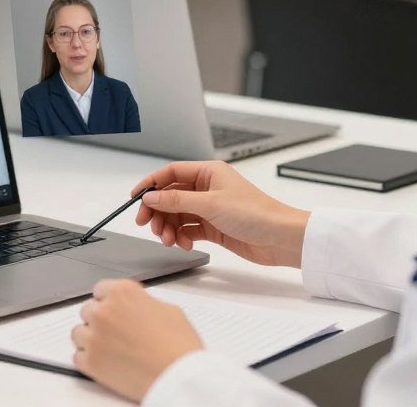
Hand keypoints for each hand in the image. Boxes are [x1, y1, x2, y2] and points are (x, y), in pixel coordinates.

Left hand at [71, 279, 201, 401]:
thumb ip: (143, 303)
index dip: (108, 300)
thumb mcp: (168, 310)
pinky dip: (88, 359)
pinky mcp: (90, 361)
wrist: (178, 377)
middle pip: (88, 310)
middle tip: (115, 331)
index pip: (101, 289)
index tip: (112, 308)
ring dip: (90, 338)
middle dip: (100, 319)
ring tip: (109, 347)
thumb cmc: (179, 347)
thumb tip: (137, 308)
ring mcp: (94, 337)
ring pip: (78, 332)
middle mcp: (104, 311)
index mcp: (123, 293)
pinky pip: (77, 356)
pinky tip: (104, 361)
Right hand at [132, 161, 310, 267]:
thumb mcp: (210, 204)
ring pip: (178, 215)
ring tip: (169, 239)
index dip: (151, 184)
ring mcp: (210, 208)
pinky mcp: (214, 227)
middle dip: (158, 211)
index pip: (171, 173)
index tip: (135, 197)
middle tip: (147, 225)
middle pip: (170, 196)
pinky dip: (182, 237)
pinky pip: (188, 229)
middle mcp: (208, 188)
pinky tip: (185, 244)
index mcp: (209, 172)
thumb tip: (151, 196)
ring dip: (169, 227)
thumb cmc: (256, 214)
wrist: (281, 238)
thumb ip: (177, 200)